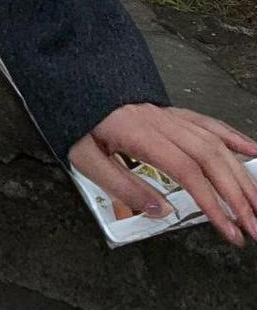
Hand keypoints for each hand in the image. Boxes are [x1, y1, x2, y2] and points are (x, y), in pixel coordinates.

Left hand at [68, 103, 256, 246]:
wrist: (70, 81)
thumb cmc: (76, 119)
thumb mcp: (83, 157)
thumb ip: (121, 186)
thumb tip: (160, 211)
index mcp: (138, 133)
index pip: (186, 170)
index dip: (211, 201)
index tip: (228, 228)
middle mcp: (160, 121)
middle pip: (209, 158)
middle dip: (237, 195)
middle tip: (254, 227)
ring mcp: (167, 115)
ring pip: (214, 142)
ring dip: (241, 174)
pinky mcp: (170, 113)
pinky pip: (207, 122)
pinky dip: (233, 137)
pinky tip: (251, 151)